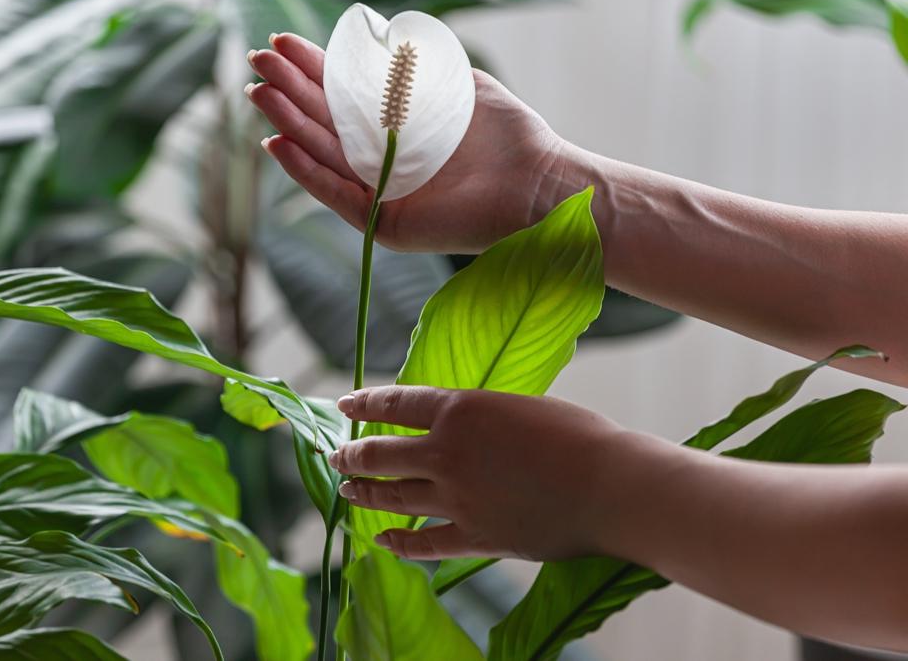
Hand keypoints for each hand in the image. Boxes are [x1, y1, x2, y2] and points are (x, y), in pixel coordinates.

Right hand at [247, 33, 566, 253]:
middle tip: (257, 62)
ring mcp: (382, 193)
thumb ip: (417, 67)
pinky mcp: (387, 223)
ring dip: (288, 125)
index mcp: (397, 126)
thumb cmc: (507, 135)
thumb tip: (377, 41)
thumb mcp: (458, 85)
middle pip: (324, 122)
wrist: (538, 183)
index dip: (311, 69)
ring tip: (258, 96)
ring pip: (323, 155)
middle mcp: (383, 160)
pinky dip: (306, 172)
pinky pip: (337, 195)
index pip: (343, 95)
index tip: (281, 43)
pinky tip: (278, 145)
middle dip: (289, 91)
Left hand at [327, 385, 674, 561]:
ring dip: (364, 493)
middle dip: (351, 455)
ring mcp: (456, 499)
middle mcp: (445, 453)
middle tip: (336, 456)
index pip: (392, 404)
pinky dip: (400, 543)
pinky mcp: (475, 536)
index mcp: (458, 409)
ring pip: (392, 497)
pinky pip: (424, 543)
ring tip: (347, 490)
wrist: (611, 485)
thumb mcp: (518, 406)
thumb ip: (478, 416)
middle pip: (379, 454)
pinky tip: (383, 542)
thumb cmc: (578, 436)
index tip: (344, 406)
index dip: (363, 404)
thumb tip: (456, 426)